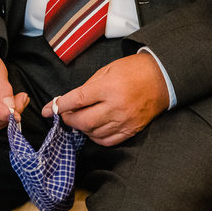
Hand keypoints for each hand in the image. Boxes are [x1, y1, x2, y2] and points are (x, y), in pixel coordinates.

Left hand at [45, 53, 169, 145]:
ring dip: (82, 128)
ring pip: (93, 133)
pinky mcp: (131, 130)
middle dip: (69, 119)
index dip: (60, 106)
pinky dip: (95, 137)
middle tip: (66, 114)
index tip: (49, 109)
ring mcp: (124, 120)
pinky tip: (94, 128)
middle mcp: (116, 106)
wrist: (162, 78)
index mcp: (108, 87)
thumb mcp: (108, 69)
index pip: (77, 100)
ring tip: (82, 118)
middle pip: (82, 121)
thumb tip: (69, 101)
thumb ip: (88, 86)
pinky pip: (107, 141)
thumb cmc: (134, 70)